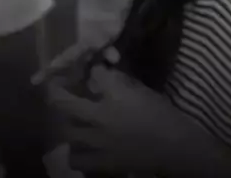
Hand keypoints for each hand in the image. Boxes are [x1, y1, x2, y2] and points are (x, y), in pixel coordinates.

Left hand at [49, 66, 181, 173]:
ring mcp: (98, 141)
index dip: (94, 68)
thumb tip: (107, 76)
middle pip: (65, 102)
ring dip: (67, 122)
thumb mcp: (145, 91)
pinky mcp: (101, 161)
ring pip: (67, 131)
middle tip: (55, 86)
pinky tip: (81, 147)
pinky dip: (76, 151)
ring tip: (70, 118)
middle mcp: (101, 115)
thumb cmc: (164, 113)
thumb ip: (123, 83)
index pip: (96, 74)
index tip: (94, 68)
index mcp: (117, 95)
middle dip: (57, 91)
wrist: (174, 146)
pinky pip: (77, 158)